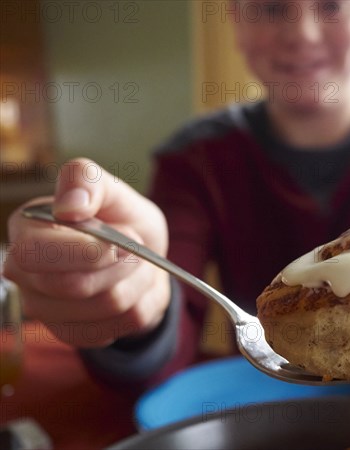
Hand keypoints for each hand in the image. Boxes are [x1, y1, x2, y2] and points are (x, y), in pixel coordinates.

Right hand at [3, 158, 170, 347]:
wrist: (143, 259)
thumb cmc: (122, 221)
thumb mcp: (114, 191)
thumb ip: (88, 181)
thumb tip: (69, 206)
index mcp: (27, 229)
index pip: (36, 254)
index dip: (89, 251)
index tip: (126, 238)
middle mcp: (23, 272)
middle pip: (74, 286)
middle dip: (122, 267)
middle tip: (137, 251)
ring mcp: (43, 307)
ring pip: (103, 308)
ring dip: (136, 285)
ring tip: (137, 268)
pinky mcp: (67, 332)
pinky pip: (112, 330)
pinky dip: (136, 309)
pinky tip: (130, 292)